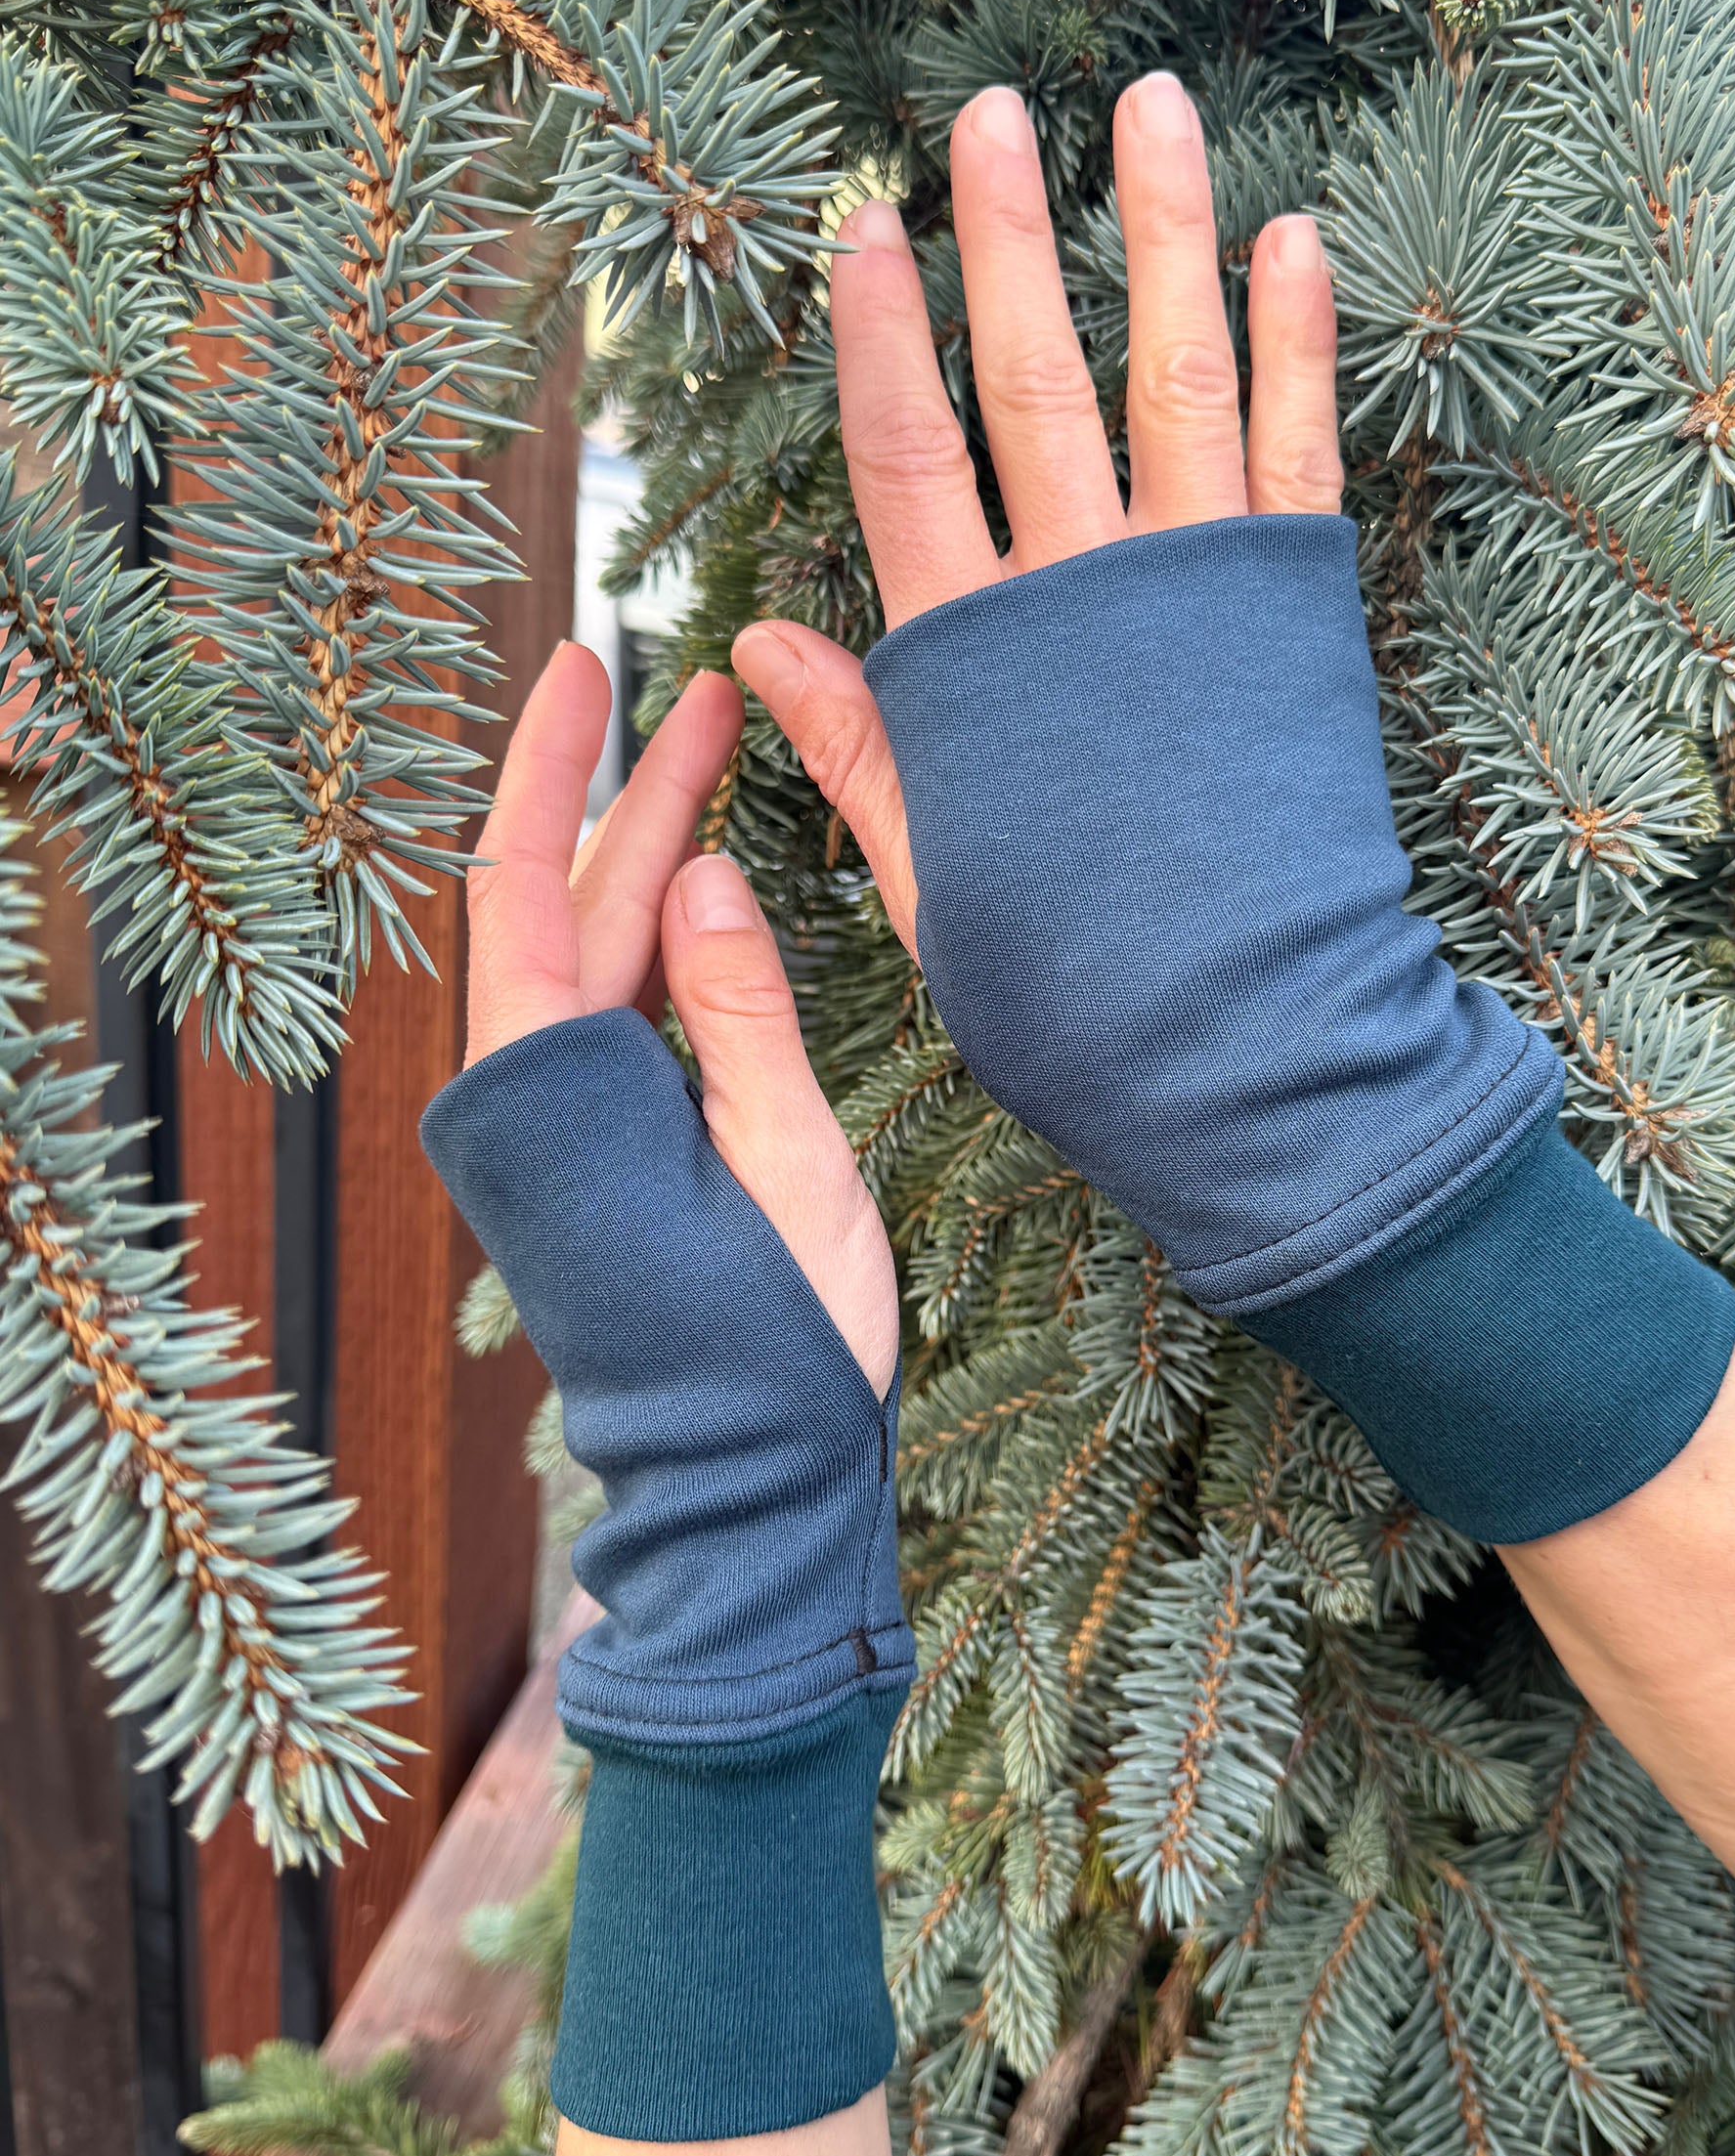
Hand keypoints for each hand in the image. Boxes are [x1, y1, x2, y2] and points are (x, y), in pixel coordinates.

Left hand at [465, 642, 898, 1393]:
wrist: (747, 1495)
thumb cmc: (776, 1351)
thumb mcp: (787, 1169)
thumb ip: (739, 1016)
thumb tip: (697, 876)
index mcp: (553, 1099)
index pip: (525, 890)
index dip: (555, 768)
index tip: (587, 661)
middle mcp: (534, 1105)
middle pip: (567, 909)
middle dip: (636, 794)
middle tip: (708, 690)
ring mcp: (564, 1132)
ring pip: (597, 958)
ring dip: (654, 859)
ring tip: (725, 755)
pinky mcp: (600, 1157)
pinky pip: (620, 1017)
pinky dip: (664, 942)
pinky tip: (713, 889)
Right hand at [729, 69, 1341, 950]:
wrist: (1242, 1040)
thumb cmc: (1070, 979)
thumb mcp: (928, 878)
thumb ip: (857, 744)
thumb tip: (756, 634)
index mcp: (976, 662)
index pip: (907, 458)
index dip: (882, 337)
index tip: (869, 226)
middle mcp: (1083, 595)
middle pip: (1032, 382)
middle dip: (1009, 241)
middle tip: (991, 119)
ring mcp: (1197, 590)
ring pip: (1169, 377)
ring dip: (1160, 237)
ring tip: (1149, 111)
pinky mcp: (1295, 607)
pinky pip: (1295, 445)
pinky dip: (1297, 340)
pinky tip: (1293, 240)